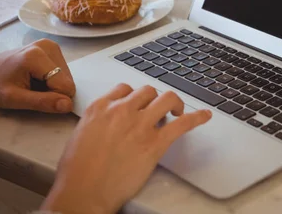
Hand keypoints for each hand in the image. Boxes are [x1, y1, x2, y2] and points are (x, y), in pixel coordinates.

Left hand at [0, 39, 75, 112]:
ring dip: (53, 86)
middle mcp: (48, 46)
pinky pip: (62, 71)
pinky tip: (37, 78)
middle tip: (32, 91)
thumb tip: (67, 105)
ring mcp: (51, 45)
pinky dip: (52, 79)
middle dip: (54, 91)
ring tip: (32, 84)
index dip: (55, 98)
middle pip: (67, 80)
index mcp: (37, 56)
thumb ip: (42, 102)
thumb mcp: (14, 99)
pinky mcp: (51, 47)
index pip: (65, 85)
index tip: (36, 99)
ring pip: (67, 76)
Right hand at [42, 84, 211, 213]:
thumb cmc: (76, 172)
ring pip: (166, 98)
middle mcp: (121, 111)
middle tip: (159, 110)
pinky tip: (205, 116)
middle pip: (148, 91)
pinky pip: (182, 124)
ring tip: (177, 111)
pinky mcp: (155, 143)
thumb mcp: (80, 135)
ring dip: (174, 103)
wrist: (82, 192)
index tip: (139, 104)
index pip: (125, 88)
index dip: (135, 97)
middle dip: (154, 99)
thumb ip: (98, 122)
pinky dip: (197, 118)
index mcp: (100, 108)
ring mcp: (140, 125)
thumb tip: (108, 122)